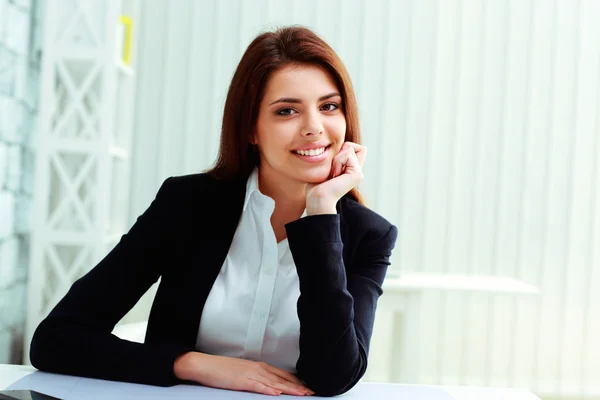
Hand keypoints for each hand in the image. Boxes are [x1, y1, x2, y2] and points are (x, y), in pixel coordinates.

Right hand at [174, 352, 313, 395]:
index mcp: (258, 366)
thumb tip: (268, 384)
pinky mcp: (242, 381)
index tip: (306, 386)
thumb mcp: (243, 372)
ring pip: (274, 383)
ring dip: (289, 389)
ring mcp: (250, 374)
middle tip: (310, 392)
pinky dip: (268, 389)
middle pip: (282, 378)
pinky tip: (277, 393)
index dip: (295, 381)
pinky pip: (258, 386)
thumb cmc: (222, 369)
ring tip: (301, 394)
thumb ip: (256, 376)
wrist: (205, 365)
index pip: (281, 374)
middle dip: (297, 386)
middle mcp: (258, 369)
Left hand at [306, 142, 365, 214]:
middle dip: (341, 152)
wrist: (318, 197)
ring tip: (333, 173)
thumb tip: (344, 144)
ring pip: (350, 148)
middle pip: (356, 147)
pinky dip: (338, 161)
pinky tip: (335, 174)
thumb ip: (337, 155)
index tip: (333, 162)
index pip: (357, 148)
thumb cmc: (317, 183)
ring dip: (337, 158)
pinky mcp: (357, 174)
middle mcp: (357, 171)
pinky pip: (348, 155)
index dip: (345, 148)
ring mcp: (358, 173)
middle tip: (333, 167)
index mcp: (351, 169)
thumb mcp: (327, 164)